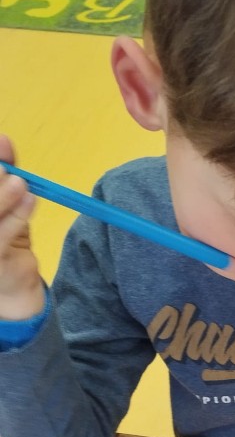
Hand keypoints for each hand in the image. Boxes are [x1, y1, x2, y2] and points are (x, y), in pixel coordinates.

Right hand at [0, 135, 44, 319]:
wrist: (11, 293)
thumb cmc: (3, 244)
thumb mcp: (3, 208)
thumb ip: (3, 178)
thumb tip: (5, 144)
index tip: (3, 145)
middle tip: (7, 168)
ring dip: (2, 197)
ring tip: (20, 183)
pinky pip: (1, 238)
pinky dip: (17, 216)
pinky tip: (29, 200)